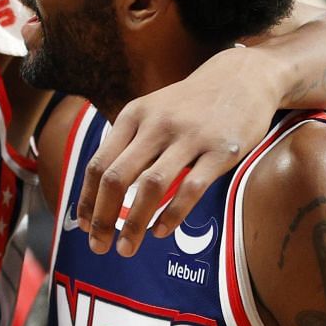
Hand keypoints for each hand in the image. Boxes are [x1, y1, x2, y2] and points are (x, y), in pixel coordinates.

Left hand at [75, 45, 278, 255]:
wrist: (242, 77)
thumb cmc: (189, 104)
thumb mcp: (151, 110)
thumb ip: (128, 143)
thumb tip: (101, 190)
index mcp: (133, 116)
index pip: (98, 163)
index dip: (86, 199)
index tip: (83, 225)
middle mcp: (156, 125)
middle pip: (116, 178)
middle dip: (102, 218)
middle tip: (99, 246)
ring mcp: (189, 137)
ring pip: (151, 187)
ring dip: (133, 223)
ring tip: (127, 248)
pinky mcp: (221, 150)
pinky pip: (191, 189)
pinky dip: (172, 215)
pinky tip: (160, 231)